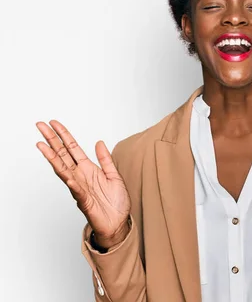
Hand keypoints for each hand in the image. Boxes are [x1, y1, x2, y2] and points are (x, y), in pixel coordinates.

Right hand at [36, 120, 130, 247]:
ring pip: (63, 171)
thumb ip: (106, 159)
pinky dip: (73, 184)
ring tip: (42, 146)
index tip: (54, 123)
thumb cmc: (115, 202)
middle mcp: (80, 176)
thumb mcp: (114, 175)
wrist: (118, 223)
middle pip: (63, 155)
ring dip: (53, 158)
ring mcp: (80, 188)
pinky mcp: (85, 201)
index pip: (72, 148)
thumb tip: (99, 142)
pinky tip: (68, 177)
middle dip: (52, 140)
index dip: (64, 135)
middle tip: (40, 126)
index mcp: (88, 169)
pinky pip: (77, 191)